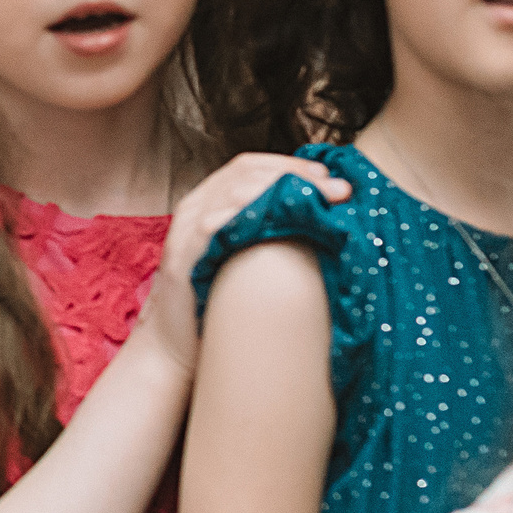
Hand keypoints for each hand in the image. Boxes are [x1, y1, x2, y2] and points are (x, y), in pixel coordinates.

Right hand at [143, 155, 349, 372]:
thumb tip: (318, 218)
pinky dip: (248, 215)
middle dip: (296, 175)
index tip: (328, 177)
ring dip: (281, 191)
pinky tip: (283, 219)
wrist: (172, 346)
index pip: (247, 166)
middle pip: (244, 172)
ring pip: (231, 191)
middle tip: (339, 189)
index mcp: (206, 204)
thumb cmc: (215, 302)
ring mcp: (184, 233)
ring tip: (323, 202)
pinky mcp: (182, 260)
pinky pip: (213, 225)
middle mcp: (193, 210)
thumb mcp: (242, 257)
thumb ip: (263, 232)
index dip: (289, 165)